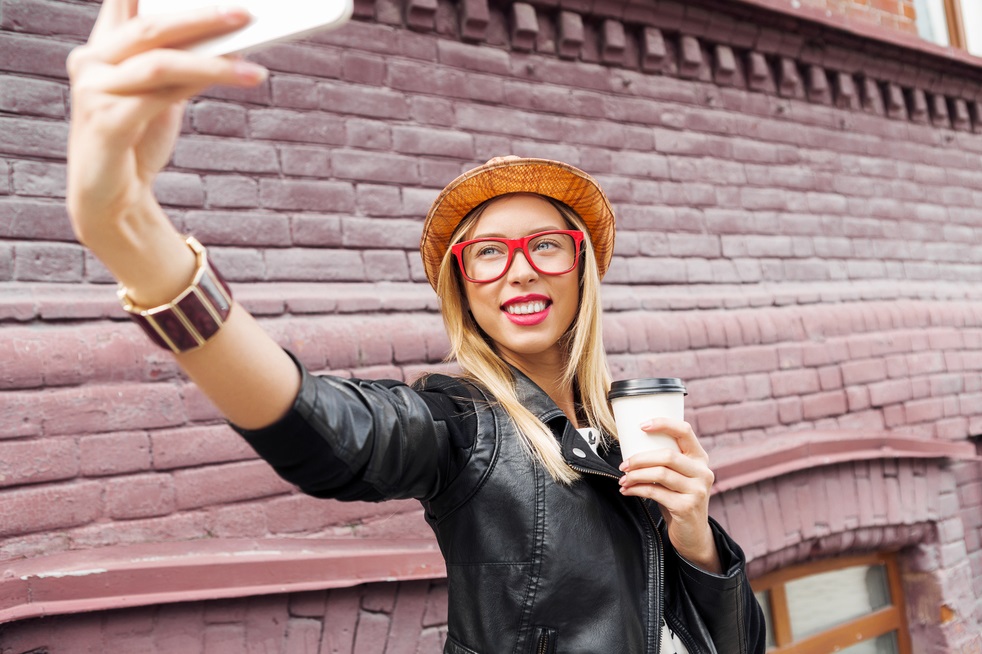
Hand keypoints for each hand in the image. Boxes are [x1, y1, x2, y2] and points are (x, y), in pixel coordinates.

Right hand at [65, 0, 265, 257]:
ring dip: (214, 62)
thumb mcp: (161, 93)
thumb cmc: (138, 139)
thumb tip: (229, 38)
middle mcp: (90, 61)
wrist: (114, 197)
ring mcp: (94, 91)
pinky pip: (160, 97)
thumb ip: (180, 62)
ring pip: (161, 62)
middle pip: (151, 25)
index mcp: (102, 46)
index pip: (124, 0)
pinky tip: (235, 81)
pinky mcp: (106, 122)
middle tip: (244, 14)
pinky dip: (199, 85)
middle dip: (201, 17)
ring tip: (254, 68)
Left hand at [618, 418, 720, 573]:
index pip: (684, 431)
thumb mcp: (678, 476)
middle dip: (640, 458)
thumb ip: (666, 461)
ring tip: (623, 479)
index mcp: (700, 457)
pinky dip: (637, 490)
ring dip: (636, 475)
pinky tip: (627, 491)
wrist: (693, 534)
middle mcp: (703, 471)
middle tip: (623, 465)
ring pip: (660, 473)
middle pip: (667, 455)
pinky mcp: (687, 507)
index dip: (663, 424)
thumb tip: (631, 446)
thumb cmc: (679, 498)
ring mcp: (697, 490)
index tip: (641, 425)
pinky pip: (655, 492)